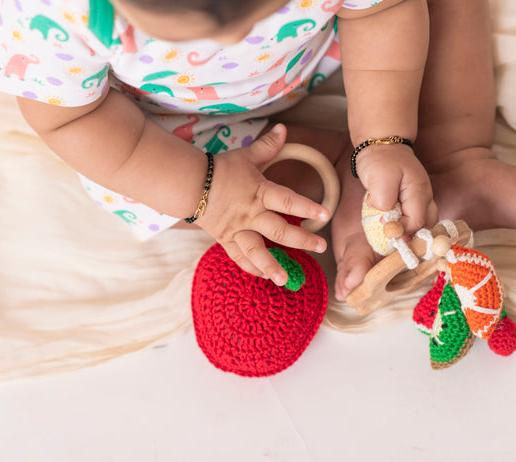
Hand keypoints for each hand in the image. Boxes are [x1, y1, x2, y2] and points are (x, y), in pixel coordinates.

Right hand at [196, 124, 328, 285]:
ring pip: (256, 251)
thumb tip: (284, 127)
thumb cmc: (220, 168)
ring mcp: (238, 229)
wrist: (189, 184)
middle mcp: (251, 214)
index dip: (307, 207)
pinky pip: (239, 257)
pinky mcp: (226, 239)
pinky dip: (252, 268)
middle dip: (302, 240)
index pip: (288, 200)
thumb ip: (268, 145)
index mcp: (259, 192)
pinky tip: (265, 277)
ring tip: (285, 280)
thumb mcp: (246, 155)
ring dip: (272, 266)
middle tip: (321, 247)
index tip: (326, 214)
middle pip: (278, 230)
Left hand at [354, 143, 436, 233]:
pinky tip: (393, 223)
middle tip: (393, 237)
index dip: (401, 230)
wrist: (382, 145)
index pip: (417, 222)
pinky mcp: (413, 200)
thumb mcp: (379, 178)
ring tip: (393, 231)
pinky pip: (415, 218)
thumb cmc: (380, 160)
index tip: (384, 228)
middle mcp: (425, 197)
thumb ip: (384, 199)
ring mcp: (421, 199)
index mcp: (419, 192)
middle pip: (426, 226)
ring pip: (423, 223)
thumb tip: (386, 218)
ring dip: (409, 230)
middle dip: (411, 235)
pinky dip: (406, 224)